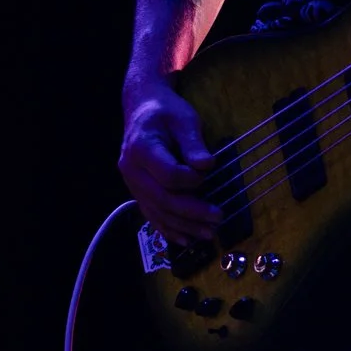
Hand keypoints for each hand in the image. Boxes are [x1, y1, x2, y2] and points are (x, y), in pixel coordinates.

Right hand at [120, 78, 221, 244]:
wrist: (142, 110)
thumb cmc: (166, 112)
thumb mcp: (184, 119)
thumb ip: (193, 143)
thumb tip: (206, 166)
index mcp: (141, 149)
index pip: (167, 174)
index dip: (190, 178)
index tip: (209, 171)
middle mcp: (131, 171)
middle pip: (161, 198)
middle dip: (191, 212)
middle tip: (218, 218)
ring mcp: (132, 184)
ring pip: (156, 211)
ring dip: (183, 225)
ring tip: (209, 234)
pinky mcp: (138, 192)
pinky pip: (151, 214)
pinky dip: (168, 229)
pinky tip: (185, 240)